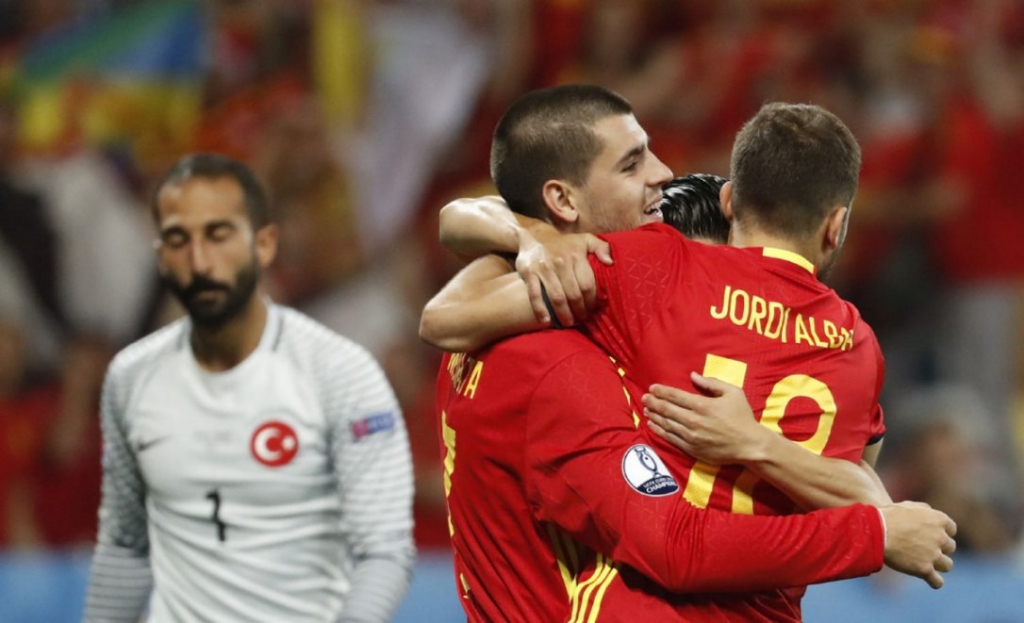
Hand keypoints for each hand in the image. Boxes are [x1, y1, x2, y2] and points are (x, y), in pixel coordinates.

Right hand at [515, 223, 611, 326]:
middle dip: (579, 310)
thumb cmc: (565, 243)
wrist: (535, 235)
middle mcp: (560, 262)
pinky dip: (540, 309)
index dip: (592, 300)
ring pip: (557, 297)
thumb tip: (611, 263)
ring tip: (569, 322)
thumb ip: (601, 248)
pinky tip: (546, 320)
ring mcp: (544, 268)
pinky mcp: (529, 273)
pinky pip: (534, 294)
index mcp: (576, 255)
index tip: (593, 309)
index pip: (588, 284)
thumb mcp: (585, 239)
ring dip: (564, 313)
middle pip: (573, 294)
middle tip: (582, 318)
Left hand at [643, 372, 769, 464]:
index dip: (661, 391)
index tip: (652, 388)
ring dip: (653, 416)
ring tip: (645, 410)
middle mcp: (693, 420)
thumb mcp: (733, 393)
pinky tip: (653, 425)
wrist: (750, 445)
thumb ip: (711, 383)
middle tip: (644, 398)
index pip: (675, 396)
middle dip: (653, 402)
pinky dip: (659, 431)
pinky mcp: (691, 449)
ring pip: (666, 424)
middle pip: (666, 409)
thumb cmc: (742, 417)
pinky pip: (670, 438)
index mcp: (702, 405)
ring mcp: (691, 436)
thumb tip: (693, 376)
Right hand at [879, 501, 956, 588]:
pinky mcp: (924, 569)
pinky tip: (928, 578)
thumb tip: (931, 516)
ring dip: (939, 564)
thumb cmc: (889, 516)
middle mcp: (940, 537)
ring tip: (926, 563)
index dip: (941, 532)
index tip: (930, 535)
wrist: (876, 531)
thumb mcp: (909, 506)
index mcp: (939, 520)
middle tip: (923, 548)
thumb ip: (925, 511)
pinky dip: (934, 581)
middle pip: (950, 547)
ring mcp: (933, 555)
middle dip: (939, 548)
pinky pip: (937, 581)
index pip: (951, 530)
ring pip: (947, 565)